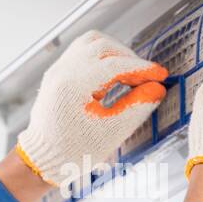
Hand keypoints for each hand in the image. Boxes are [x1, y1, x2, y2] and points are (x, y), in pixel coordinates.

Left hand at [15, 30, 166, 188]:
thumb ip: (136, 107)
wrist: (42, 158)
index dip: (142, 69)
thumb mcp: (111, 132)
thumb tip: (156, 89)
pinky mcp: (57, 72)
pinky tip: (112, 73)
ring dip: (115, 52)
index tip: (160, 75)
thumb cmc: (73, 150)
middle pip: (104, 46)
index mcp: (73, 85)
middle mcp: (62, 71)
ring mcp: (57, 69)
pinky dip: (101, 55)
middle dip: (130, 59)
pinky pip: (81, 50)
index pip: (115, 65)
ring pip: (91, 42)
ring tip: (129, 72)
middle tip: (146, 77)